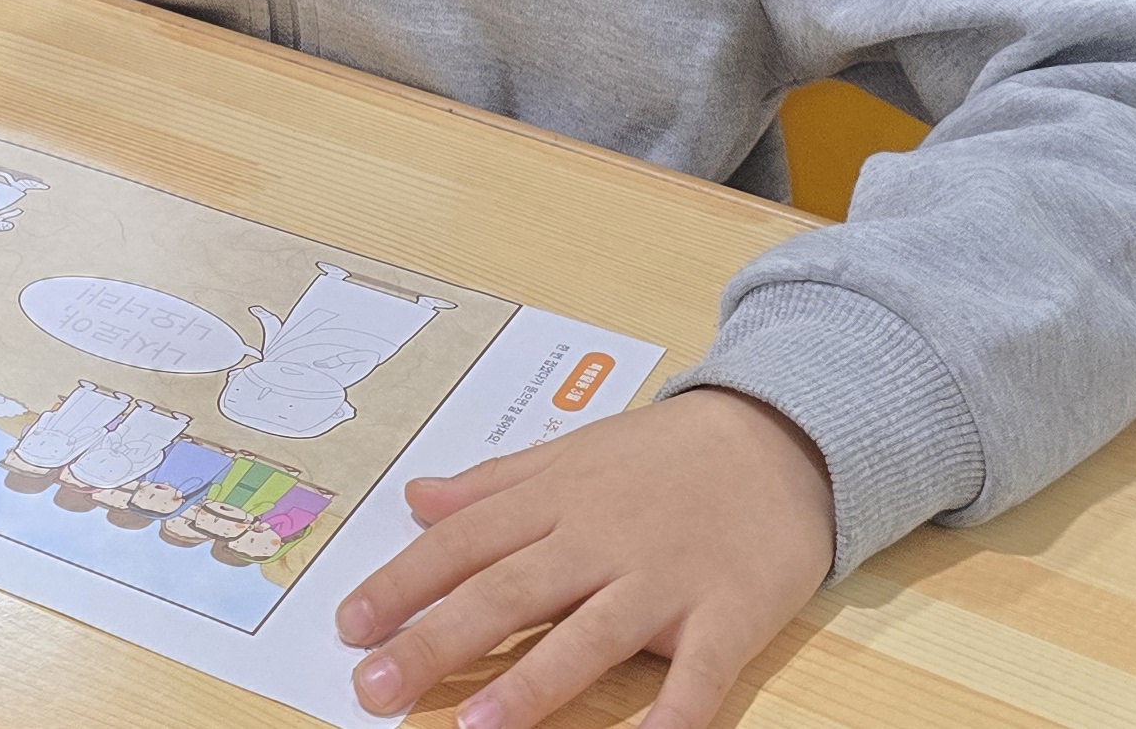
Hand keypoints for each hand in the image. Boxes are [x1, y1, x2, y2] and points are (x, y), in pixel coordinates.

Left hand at [336, 387, 832, 728]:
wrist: (785, 436)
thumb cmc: (666, 455)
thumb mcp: (573, 452)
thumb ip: (494, 484)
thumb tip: (415, 499)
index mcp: (558, 499)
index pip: (465, 543)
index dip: (404, 584)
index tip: (350, 625)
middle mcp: (602, 538)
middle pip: (509, 591)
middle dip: (438, 641)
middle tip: (376, 687)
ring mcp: (666, 578)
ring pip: (590, 633)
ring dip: (533, 683)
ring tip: (477, 728)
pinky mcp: (729, 613)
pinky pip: (699, 675)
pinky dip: (672, 714)